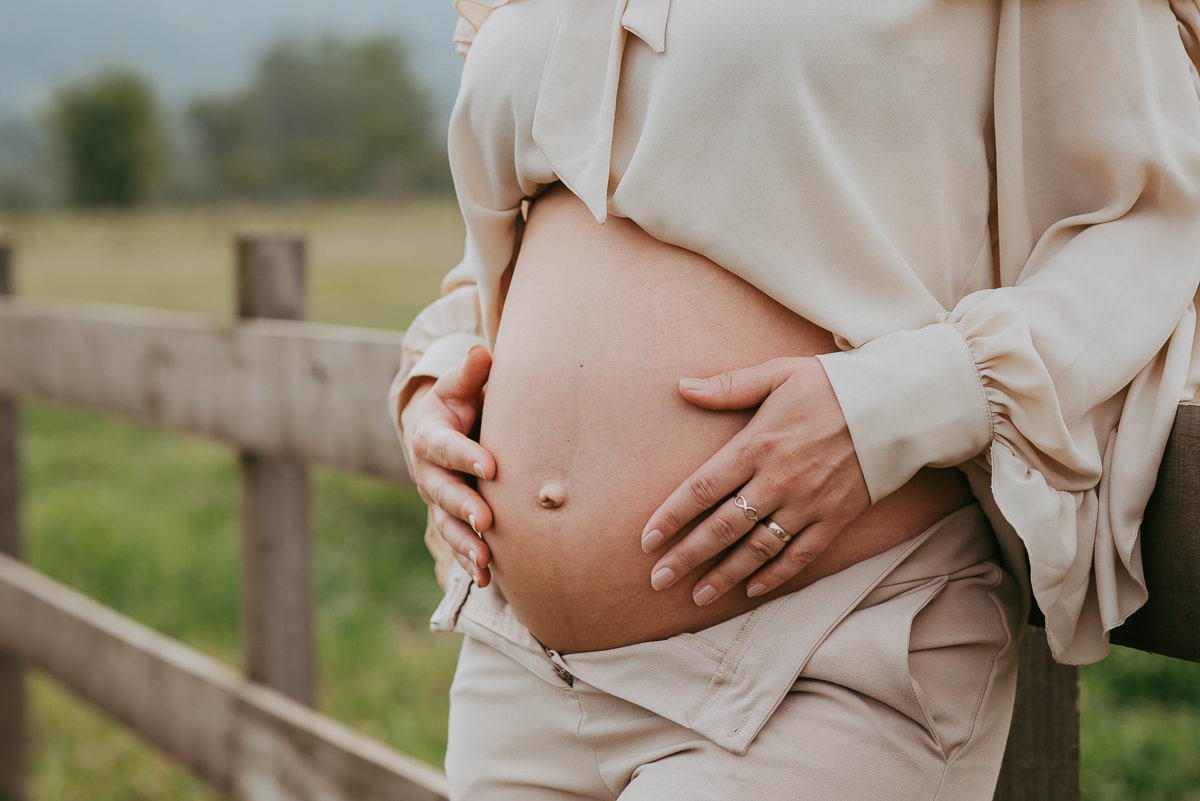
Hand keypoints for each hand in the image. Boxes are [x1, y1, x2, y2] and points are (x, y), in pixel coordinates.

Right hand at [400, 344, 495, 585]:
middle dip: (465, 508)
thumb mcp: (459, 386)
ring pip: (448, 525)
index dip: (467, 456)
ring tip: (487, 561)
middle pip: (445, 493)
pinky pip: (458, 544)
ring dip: (466, 544)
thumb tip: (482, 352)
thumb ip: (471, 373)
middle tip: (487, 521)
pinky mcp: (449, 519)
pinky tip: (489, 580)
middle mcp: (429, 473)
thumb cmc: (457, 403)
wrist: (436, 431)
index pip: (448, 448)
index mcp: (430, 437)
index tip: (492, 467)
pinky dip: (471, 564)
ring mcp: (437, 500)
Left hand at [640, 356, 869, 604]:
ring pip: (758, 548)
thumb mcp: (778, 373)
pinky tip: (751, 589)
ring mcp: (808, 504)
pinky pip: (800, 555)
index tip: (647, 540)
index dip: (671, 517)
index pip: (702, 488)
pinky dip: (775, 575)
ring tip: (697, 595)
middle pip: (722, 527)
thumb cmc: (831, 384)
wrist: (897, 404)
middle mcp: (778, 480)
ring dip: (724, 575)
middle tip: (658, 579)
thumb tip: (682, 387)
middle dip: (687, 556)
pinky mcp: (835, 518)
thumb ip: (729, 386)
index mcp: (757, 445)